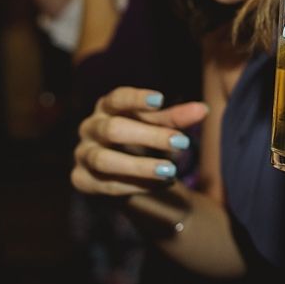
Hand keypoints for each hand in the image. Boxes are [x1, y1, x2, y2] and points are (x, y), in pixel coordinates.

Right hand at [71, 87, 208, 196]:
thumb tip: (203, 110)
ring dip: (140, 166)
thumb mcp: (161, 126)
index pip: (117, 98)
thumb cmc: (144, 139)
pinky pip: (107, 185)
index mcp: (107, 107)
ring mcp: (83, 155)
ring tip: (171, 171)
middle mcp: (90, 128)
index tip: (161, 99)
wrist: (125, 172)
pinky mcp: (81, 180)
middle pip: (113, 129)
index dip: (136, 99)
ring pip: (105, 160)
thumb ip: (177, 118)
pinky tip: (162, 184)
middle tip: (182, 143)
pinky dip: (136, 185)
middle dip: (149, 136)